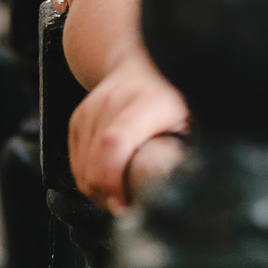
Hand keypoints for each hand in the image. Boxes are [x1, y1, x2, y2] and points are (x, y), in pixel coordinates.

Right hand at [68, 49, 189, 213]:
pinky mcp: (78, 118)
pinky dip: (88, 178)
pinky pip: (75, 160)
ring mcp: (93, 108)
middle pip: (94, 162)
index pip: (115, 143)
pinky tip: (108, 179)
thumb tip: (190, 187)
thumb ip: (187, 151)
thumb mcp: (192, 121)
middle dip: (106, 194)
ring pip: (82, 166)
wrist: (144, 61)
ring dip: (96, 190)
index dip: (113, 180)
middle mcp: (115, 101)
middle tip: (126, 206)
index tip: (126, 205)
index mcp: (149, 101)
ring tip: (120, 194)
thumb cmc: (174, 97)